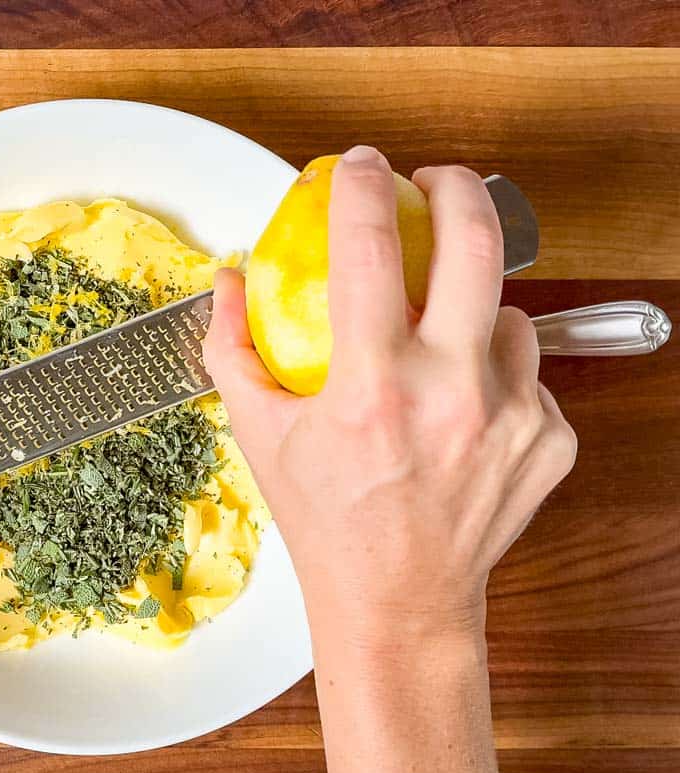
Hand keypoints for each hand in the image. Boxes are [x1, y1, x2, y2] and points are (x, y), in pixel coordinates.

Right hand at [203, 146, 576, 772]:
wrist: (399, 601)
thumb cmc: (325, 521)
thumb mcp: (259, 435)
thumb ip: (231, 349)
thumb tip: (228, 279)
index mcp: (371, 387)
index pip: (367, 248)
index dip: (363, 186)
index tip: (359, 166)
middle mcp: (451, 392)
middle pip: (476, 243)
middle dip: (454, 188)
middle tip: (433, 182)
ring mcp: (512, 414)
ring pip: (508, 310)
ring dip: (471, 303)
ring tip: (437, 332)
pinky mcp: (550, 436)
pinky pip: (526, 368)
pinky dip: (492, 369)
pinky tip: (459, 404)